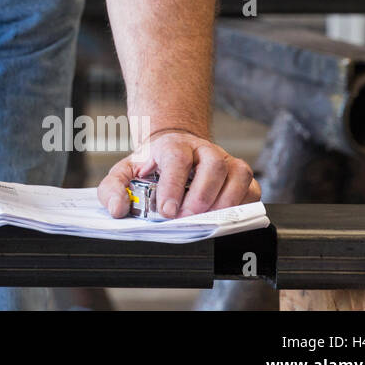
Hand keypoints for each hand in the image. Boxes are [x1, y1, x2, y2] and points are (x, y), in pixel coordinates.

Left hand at [98, 129, 259, 218]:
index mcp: (171, 145)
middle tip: (188, 218)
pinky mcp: (240, 176)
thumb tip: (118, 208)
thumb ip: (112, 189)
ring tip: (207, 219)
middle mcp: (202, 150)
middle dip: (201, 195)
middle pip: (213, 164)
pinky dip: (243, 204)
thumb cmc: (151, 166)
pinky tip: (226, 216)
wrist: (173, 152)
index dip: (173, 184)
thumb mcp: (124, 173)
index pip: (176, 157)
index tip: (167, 210)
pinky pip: (251, 188)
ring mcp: (224, 160)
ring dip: (225, 201)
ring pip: (237, 173)